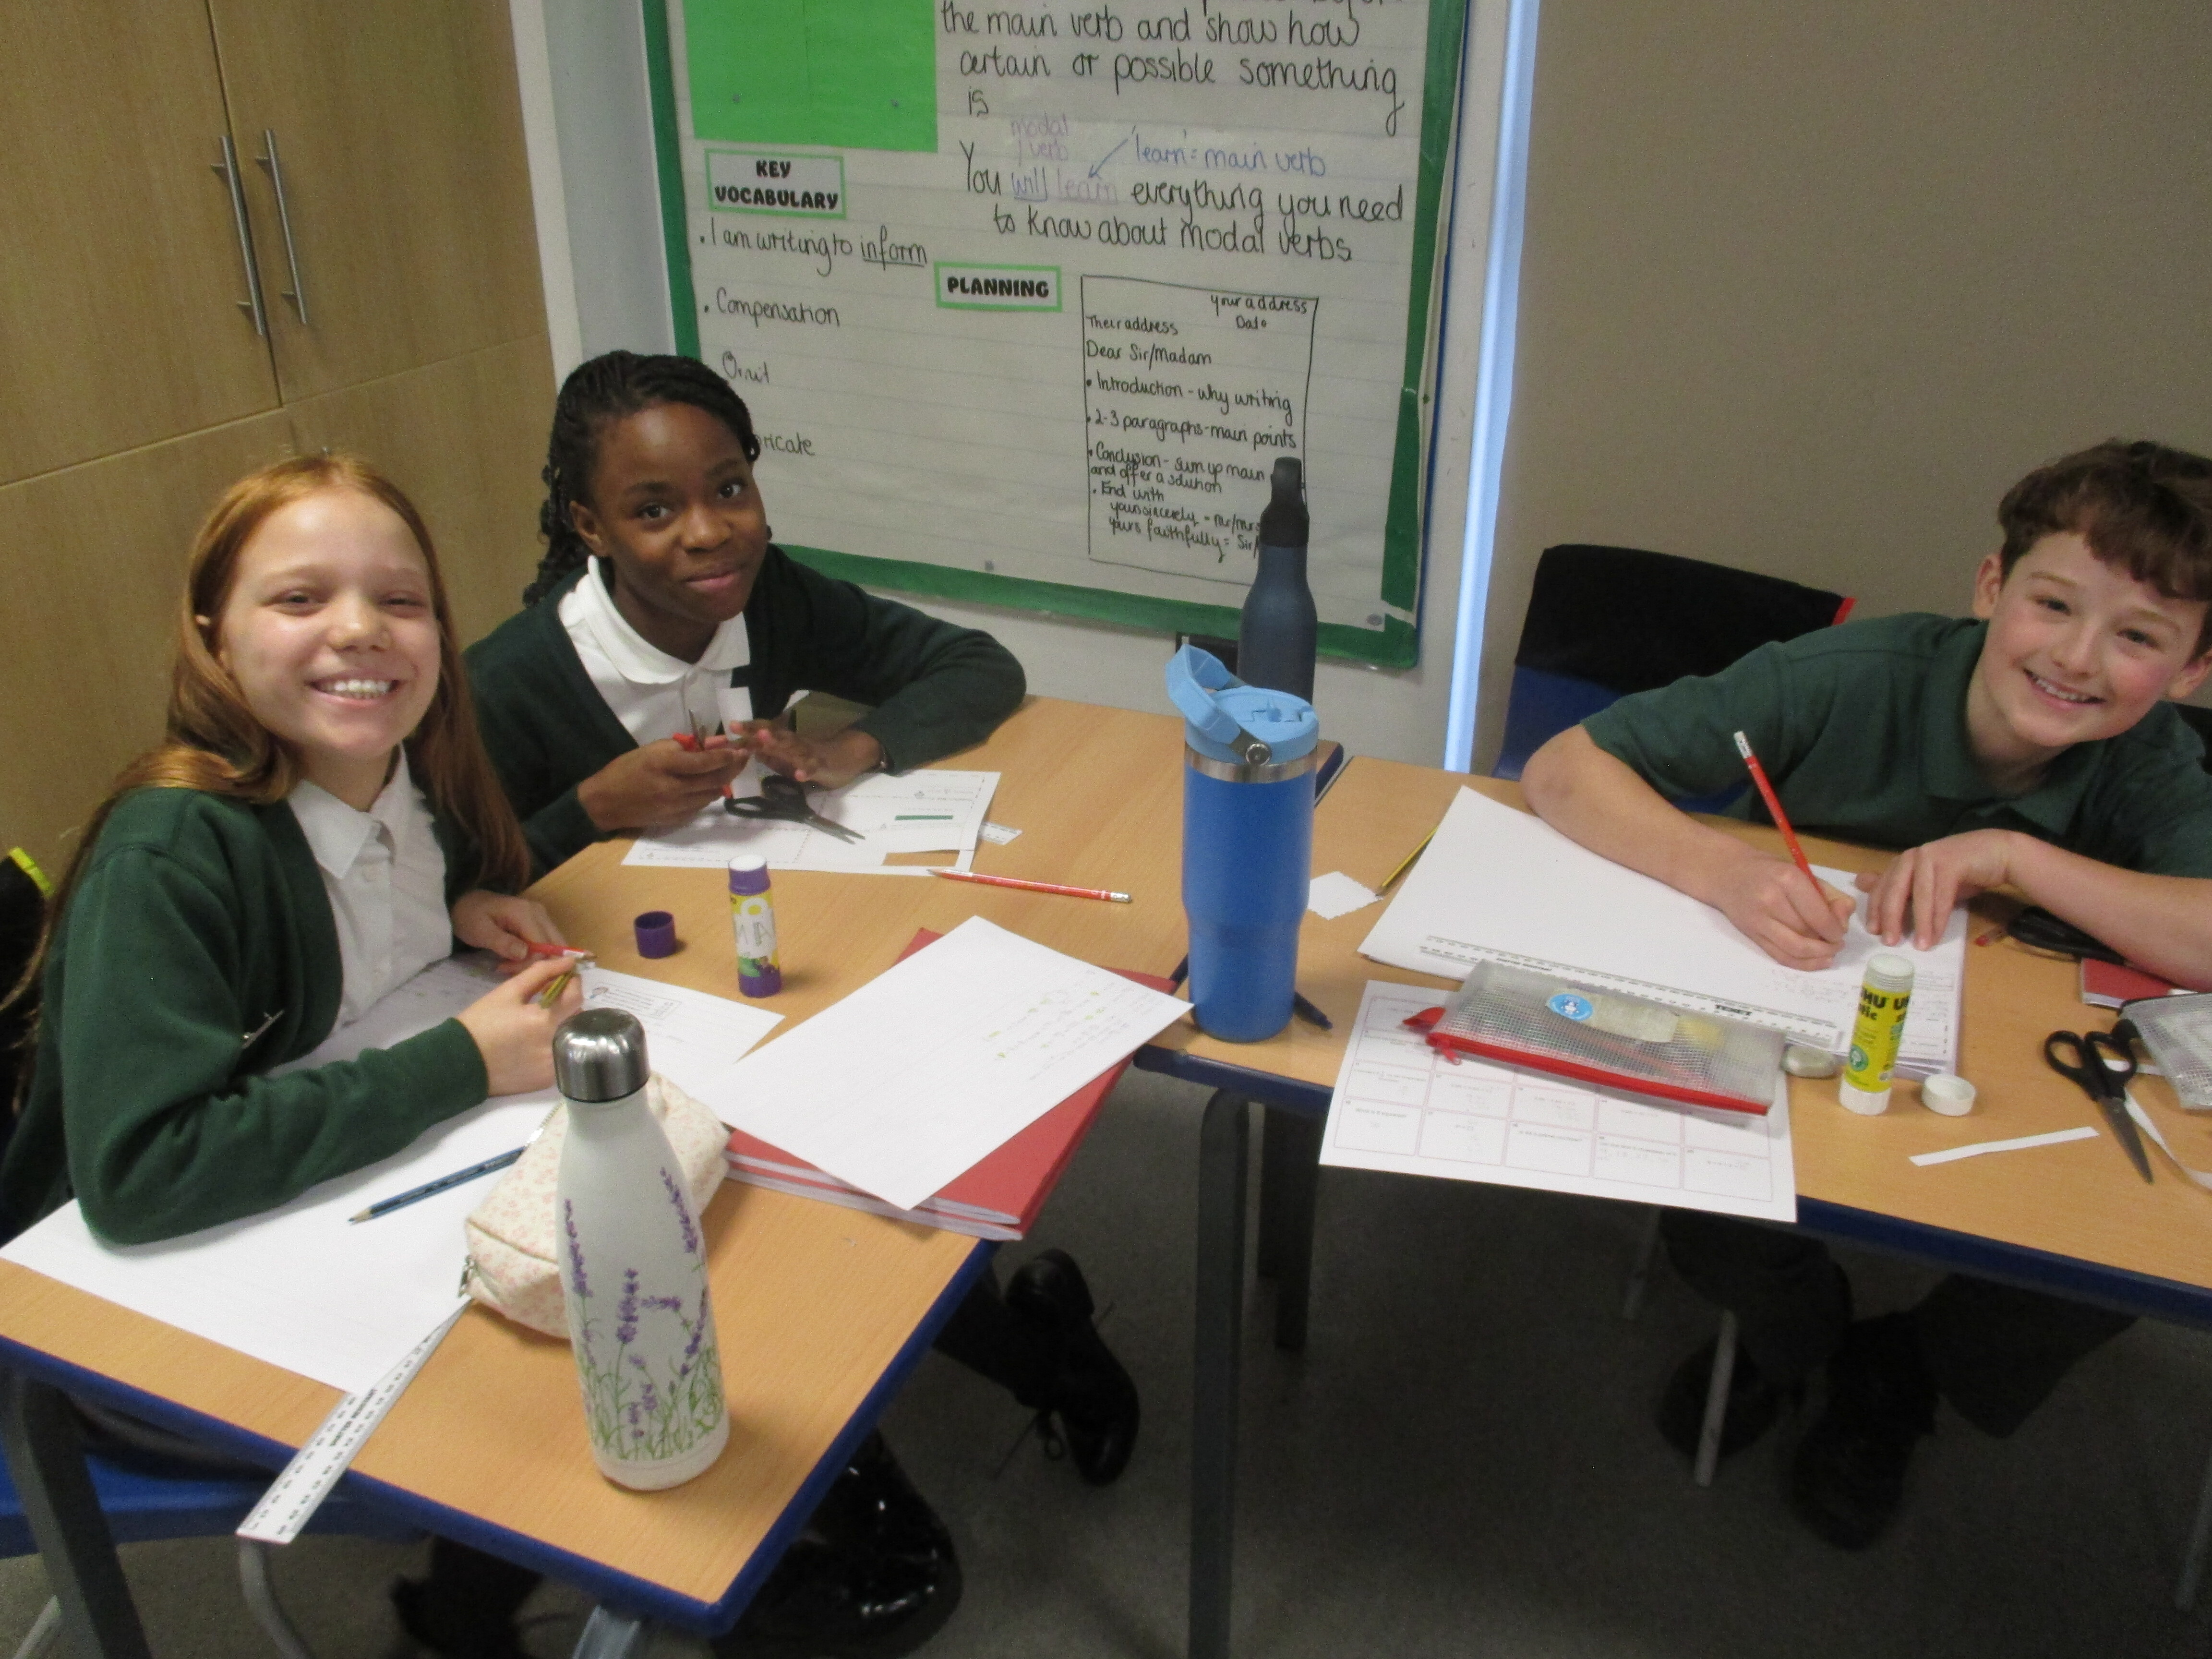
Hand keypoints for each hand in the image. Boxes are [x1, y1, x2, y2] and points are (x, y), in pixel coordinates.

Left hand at [451, 890, 564, 969]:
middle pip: (554, 946)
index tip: (506, 969)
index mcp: (526, 913)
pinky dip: (536, 955)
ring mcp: (542, 916)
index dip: (530, 963)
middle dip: (536, 964)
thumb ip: (502, 942)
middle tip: (510, 970)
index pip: (543, 945)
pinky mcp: (539, 922)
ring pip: (554, 946)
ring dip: (536, 961)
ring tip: (511, 965)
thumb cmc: (470, 916)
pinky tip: (517, 958)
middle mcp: (540, 913)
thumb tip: (524, 954)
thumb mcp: (480, 931)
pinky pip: (547, 943)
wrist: (466, 902)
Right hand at [456, 955, 581, 1095]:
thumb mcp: (507, 992)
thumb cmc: (481, 1023)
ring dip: (562, 1025)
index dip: (573, 983)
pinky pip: (561, 1056)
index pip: (575, 997)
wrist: (460, 1062)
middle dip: (568, 1005)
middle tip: (550, 1000)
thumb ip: (540, 974)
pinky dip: (554, 1045)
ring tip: (540, 1023)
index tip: (566, 977)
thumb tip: (567, 962)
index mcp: (544, 1021)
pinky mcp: (546, 1080)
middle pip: (577, 1018)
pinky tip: (536, 1042)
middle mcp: (553, 1045)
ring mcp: (551, 1066)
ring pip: (571, 1038)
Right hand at [577, 737, 750, 831]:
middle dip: (733, 768)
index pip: (704, 762)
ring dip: (723, 782)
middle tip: (743, 758)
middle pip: (714, 780)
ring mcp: (675, 807)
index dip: (725, 756)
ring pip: (712, 795)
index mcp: (664, 765)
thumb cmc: (627, 769)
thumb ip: (683, 747)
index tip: (738, 749)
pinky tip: (708, 785)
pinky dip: (708, 794)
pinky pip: (701, 806)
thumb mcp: (651, 749)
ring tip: (729, 770)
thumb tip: (711, 745)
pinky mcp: (676, 819)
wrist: (606, 802)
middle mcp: (672, 788)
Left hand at [747, 721, 884, 788]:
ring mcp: (809, 753)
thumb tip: (752, 751)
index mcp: (786, 743)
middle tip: (736, 726)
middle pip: (773, 734)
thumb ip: (773, 756)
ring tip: (762, 741)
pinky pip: (813, 767)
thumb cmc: (818, 758)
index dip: (747, 731)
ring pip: (792, 746)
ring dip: (777, 743)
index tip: (728, 729)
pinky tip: (798, 775)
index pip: (765, 732)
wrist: (850, 756)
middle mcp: (795, 744)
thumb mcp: (791, 759)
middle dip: (754, 731)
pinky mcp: (823, 765)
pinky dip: (805, 770)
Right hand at [1707, 848, 1857, 969]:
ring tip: (1830, 953)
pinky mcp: (1752, 934)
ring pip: (1795, 949)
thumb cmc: (1769, 870)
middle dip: (1829, 943)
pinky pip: (1780, 956)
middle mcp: (1771, 900)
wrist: (1727, 874)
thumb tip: (1843, 921)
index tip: (1840, 932)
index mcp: (1788, 879)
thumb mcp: (1802, 872)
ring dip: (1818, 956)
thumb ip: (1829, 895)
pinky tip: (1817, 961)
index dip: (1835, 930)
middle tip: (1837, 943)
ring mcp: (1759, 920)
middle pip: (1808, 933)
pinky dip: (1802, 963)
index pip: (1819, 915)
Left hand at [1855, 830, 2016, 949]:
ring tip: (1919, 946)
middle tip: (1889, 942)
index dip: (1876, 909)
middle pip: (1895, 890)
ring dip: (1920, 924)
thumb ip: (1902, 888)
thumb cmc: (1961, 871)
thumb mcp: (1928, 882)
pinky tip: (1936, 936)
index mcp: (1904, 861)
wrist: (1998, 853)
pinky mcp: (1951, 862)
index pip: (1882, 886)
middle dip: (1891, 918)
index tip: (1872, 931)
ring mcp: (1931, 856)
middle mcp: (1913, 856)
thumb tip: (1863, 885)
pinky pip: (1941, 896)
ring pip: (1920, 895)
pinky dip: (1938, 919)